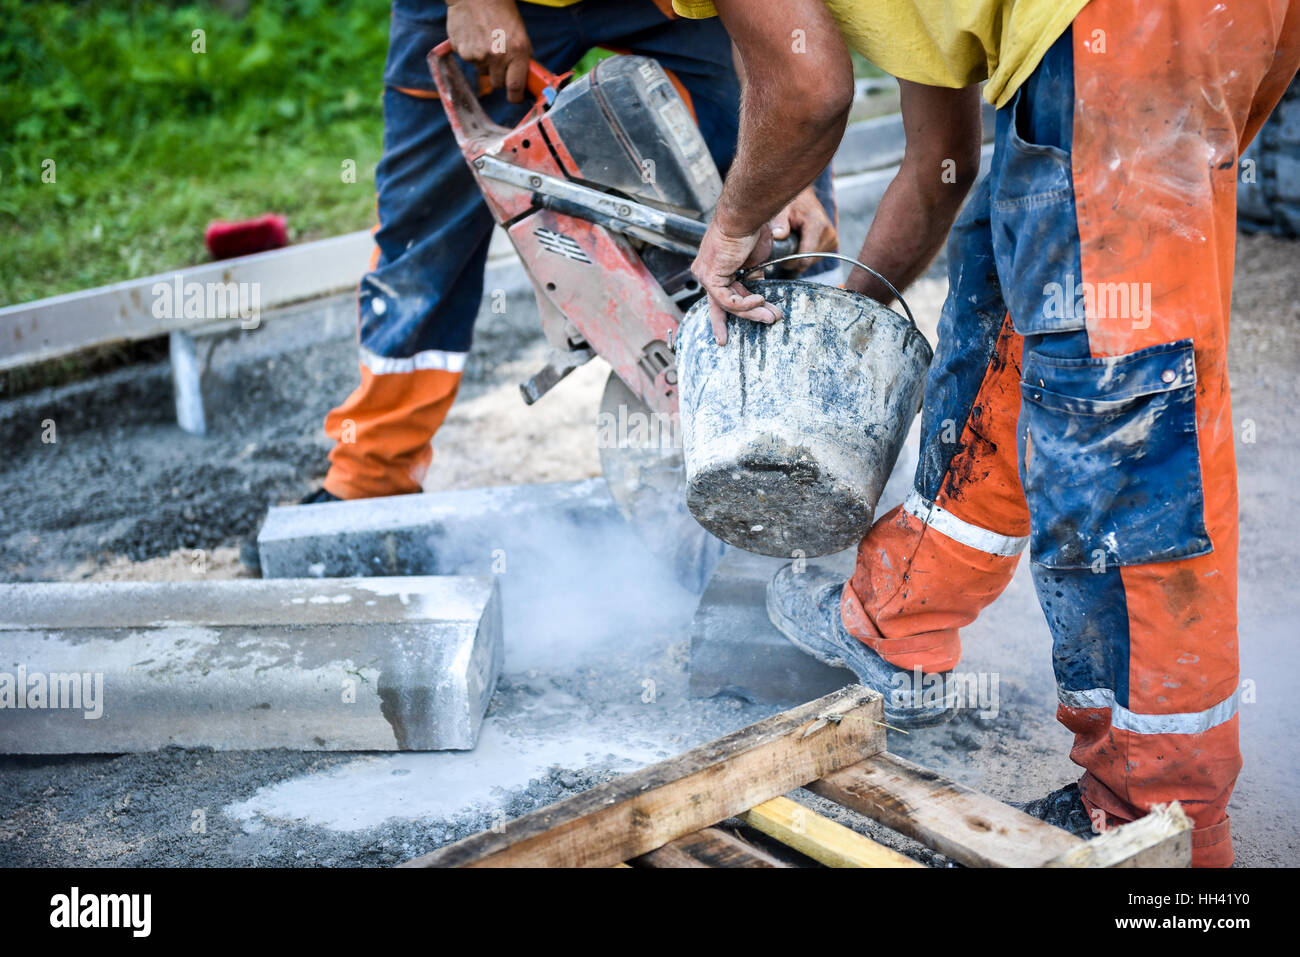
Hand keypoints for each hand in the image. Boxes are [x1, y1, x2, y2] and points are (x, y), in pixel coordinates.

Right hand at [447, 0, 531, 102]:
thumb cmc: (502, 12)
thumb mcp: (520, 34)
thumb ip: (522, 57)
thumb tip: (525, 80)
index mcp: (517, 51)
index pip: (515, 87)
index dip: (515, 97)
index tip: (515, 97)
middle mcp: (497, 56)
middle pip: (498, 83)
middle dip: (500, 76)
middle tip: (500, 61)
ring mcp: (477, 55)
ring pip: (482, 71)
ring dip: (485, 63)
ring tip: (486, 40)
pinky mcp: (461, 51)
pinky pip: (469, 61)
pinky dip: (472, 52)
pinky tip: (475, 36)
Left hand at [690, 219, 782, 345]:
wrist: (745, 217)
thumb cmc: (751, 231)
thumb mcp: (755, 261)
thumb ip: (752, 278)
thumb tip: (758, 292)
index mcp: (716, 268)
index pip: (722, 296)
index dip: (728, 314)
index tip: (727, 333)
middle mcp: (706, 272)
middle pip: (721, 305)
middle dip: (743, 318)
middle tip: (756, 328)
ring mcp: (705, 275)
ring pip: (729, 305)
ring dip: (754, 312)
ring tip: (773, 316)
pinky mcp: (709, 277)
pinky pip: (727, 301)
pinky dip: (746, 304)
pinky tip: (760, 301)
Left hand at [770, 185, 836, 273]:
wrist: (804, 197)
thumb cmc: (791, 203)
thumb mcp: (781, 210)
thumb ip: (779, 223)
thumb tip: (777, 236)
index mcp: (817, 224)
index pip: (805, 257)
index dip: (789, 261)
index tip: (779, 255)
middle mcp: (829, 234)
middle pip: (807, 262)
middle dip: (792, 258)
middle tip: (784, 245)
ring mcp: (832, 240)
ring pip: (810, 262)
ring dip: (798, 256)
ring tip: (793, 240)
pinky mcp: (832, 244)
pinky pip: (814, 259)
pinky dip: (805, 254)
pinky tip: (801, 242)